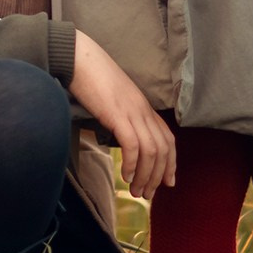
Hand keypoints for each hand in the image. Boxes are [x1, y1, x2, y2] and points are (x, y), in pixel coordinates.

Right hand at [68, 29, 176, 198]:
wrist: (80, 58)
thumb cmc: (92, 79)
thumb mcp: (114, 100)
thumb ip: (122, 117)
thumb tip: (120, 138)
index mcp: (144, 107)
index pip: (168, 139)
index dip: (171, 163)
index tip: (167, 182)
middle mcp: (143, 110)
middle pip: (163, 149)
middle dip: (158, 176)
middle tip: (147, 195)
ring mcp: (132, 112)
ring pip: (151, 151)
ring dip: (145, 176)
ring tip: (136, 191)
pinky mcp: (117, 114)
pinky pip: (133, 144)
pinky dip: (133, 163)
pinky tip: (126, 175)